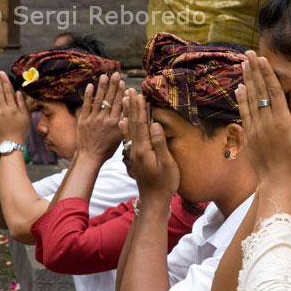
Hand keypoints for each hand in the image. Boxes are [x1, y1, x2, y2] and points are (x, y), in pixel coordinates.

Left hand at [0, 69, 29, 146]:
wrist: (10, 144)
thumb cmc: (20, 132)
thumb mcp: (26, 119)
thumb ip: (22, 105)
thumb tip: (18, 92)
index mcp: (14, 109)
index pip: (9, 92)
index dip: (5, 82)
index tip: (2, 73)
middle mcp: (5, 110)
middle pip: (0, 92)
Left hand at [76, 72, 123, 163]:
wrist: (90, 156)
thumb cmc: (107, 148)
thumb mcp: (120, 136)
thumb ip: (124, 121)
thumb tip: (129, 106)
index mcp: (115, 124)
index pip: (120, 105)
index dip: (122, 92)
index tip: (124, 82)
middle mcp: (105, 120)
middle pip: (110, 99)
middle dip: (114, 85)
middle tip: (116, 74)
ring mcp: (93, 119)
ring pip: (99, 100)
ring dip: (102, 87)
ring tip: (105, 76)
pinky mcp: (83, 120)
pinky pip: (86, 105)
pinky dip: (88, 95)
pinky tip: (90, 85)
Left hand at [127, 89, 178, 211]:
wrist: (153, 200)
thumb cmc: (165, 183)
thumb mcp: (167, 164)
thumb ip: (160, 144)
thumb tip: (156, 124)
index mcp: (143, 149)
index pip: (140, 123)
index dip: (139, 108)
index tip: (138, 93)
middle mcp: (135, 149)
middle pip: (133, 123)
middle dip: (132, 105)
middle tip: (128, 89)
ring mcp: (134, 153)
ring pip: (130, 128)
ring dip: (128, 112)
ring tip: (124, 99)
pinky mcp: (135, 157)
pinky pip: (129, 137)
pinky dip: (126, 127)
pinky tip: (123, 121)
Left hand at [236, 51, 290, 190]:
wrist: (276, 185)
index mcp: (281, 122)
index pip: (273, 92)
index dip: (267, 74)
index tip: (262, 59)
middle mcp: (265, 123)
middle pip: (258, 91)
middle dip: (253, 71)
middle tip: (248, 53)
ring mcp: (255, 129)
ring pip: (249, 100)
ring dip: (246, 81)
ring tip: (242, 65)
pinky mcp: (250, 137)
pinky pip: (243, 113)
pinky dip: (241, 99)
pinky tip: (239, 89)